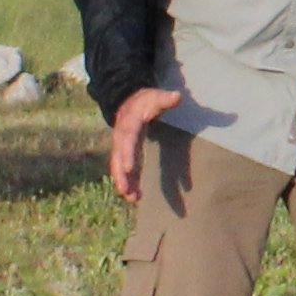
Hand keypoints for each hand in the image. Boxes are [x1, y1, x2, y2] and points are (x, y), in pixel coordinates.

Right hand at [104, 84, 183, 202]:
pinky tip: (136, 197)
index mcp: (129, 123)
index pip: (127, 139)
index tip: (129, 168)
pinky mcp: (125, 154)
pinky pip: (124, 170)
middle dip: (121, 175)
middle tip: (124, 190)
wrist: (129, 100)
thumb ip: (165, 99)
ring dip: (124, 183)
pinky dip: (129, 183)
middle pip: (118, 158)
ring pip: (118, 167)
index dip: (127, 154)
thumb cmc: (145, 100)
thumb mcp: (155, 97)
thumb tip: (177, 96)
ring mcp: (121, 147)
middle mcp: (121, 137)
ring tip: (132, 199)